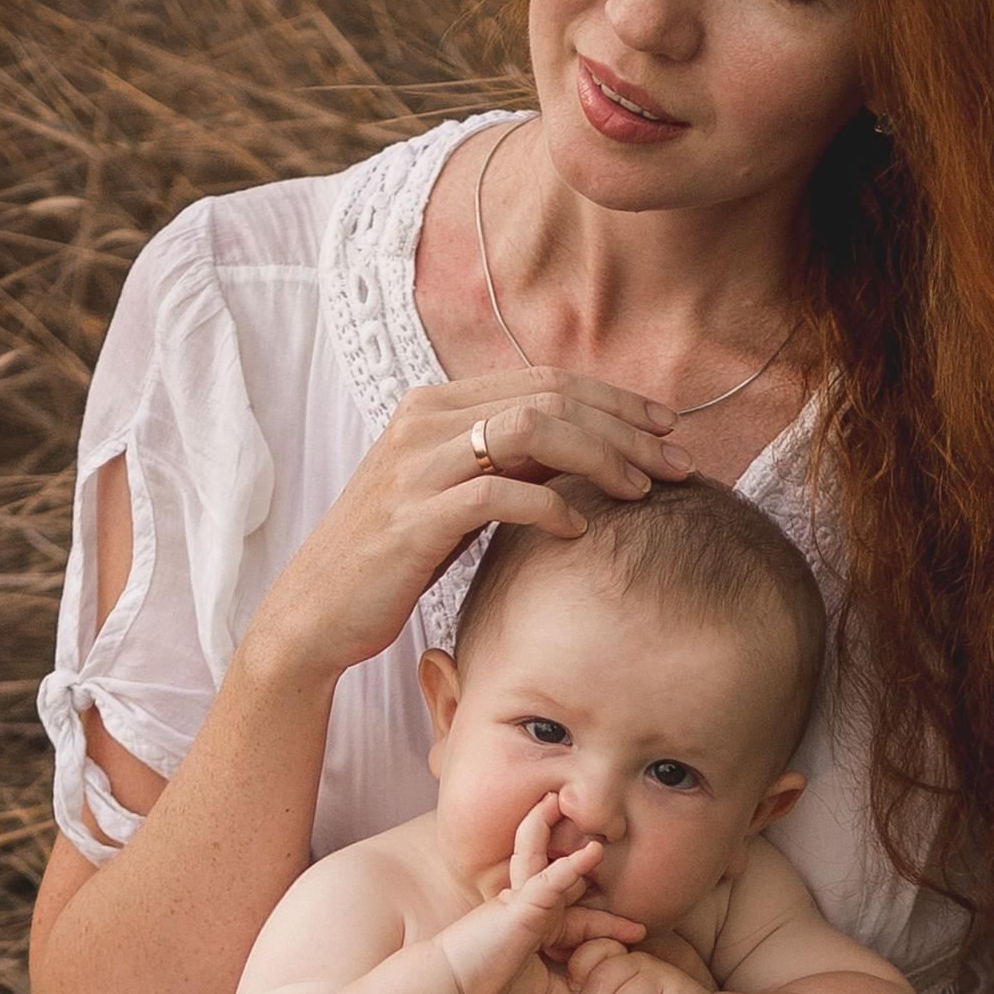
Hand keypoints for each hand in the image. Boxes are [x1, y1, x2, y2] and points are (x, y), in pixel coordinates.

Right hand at [243, 370, 691, 683]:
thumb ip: (508, 464)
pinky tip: (579, 529)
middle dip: (625, 427)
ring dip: (599, 456)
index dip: (617, 400)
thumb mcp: (455, 496)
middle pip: (550, 396)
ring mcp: (416, 466)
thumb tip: (585, 449)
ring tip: (640, 490)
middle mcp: (424, 420)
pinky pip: (497, 494)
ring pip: (531, 429)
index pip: (546, 380)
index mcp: (436, 405)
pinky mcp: (414, 518)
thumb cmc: (393, 560)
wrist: (315, 613)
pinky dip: (548, 504)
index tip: (668, 429)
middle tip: (678, 463)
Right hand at [438, 795, 644, 993]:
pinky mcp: (519, 907)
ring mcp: (524, 903)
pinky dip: (571, 868)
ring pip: (544, 861)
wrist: (450, 989)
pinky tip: (591, 852)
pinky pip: (548, 882)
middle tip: (598, 831)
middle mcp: (533, 908)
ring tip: (562, 801)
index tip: (639, 932)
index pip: (580, 917)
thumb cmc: (486, 985)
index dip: (609, 923)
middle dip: (577, 853)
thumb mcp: (542, 992)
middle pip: (563, 877)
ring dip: (552, 830)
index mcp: (538, 926)